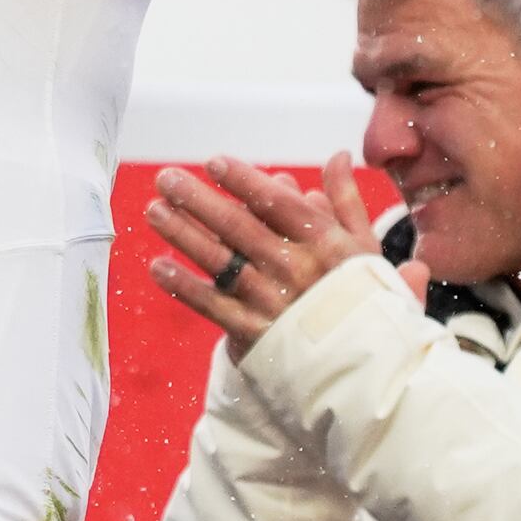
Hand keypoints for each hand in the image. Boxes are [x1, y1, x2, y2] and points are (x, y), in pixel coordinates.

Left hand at [143, 148, 381, 350]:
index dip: (244, 181)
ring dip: (183, 234)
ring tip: (154, 210)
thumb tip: (337, 155)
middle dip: (199, 200)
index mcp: (323, 244)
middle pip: (239, 228)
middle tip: (166, 178)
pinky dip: (184, 286)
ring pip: (220, 261)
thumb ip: (346, 200)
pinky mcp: (254, 332)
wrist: (365, 366)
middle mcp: (294, 269)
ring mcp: (271, 301)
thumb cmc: (362, 298)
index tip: (213, 162)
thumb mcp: (365, 247)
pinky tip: (158, 266)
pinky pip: (213, 305)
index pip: (277, 204)